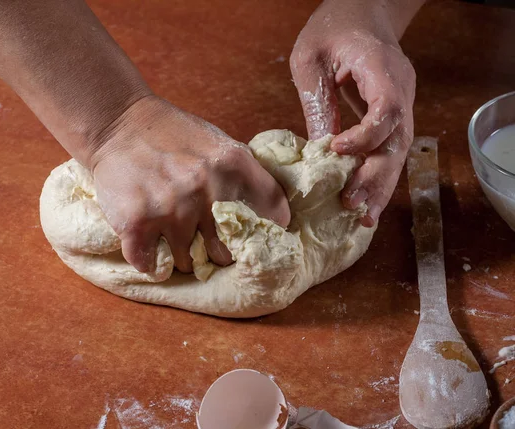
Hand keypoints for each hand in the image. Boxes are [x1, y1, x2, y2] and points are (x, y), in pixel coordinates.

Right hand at [89, 96, 290, 272]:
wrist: (117, 123)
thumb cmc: (171, 134)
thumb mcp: (217, 144)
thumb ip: (242, 176)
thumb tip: (268, 217)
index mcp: (233, 165)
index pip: (273, 214)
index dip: (268, 233)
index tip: (256, 241)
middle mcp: (206, 188)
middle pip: (226, 253)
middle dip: (215, 253)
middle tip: (203, 245)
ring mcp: (171, 208)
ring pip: (187, 263)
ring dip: (180, 256)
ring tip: (170, 236)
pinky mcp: (137, 223)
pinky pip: (150, 264)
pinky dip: (148, 260)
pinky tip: (146, 243)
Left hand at [290, 0, 418, 226]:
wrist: (363, 13)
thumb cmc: (332, 30)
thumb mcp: (311, 59)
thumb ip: (317, 101)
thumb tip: (319, 151)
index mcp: (382, 68)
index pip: (386, 108)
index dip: (365, 135)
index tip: (337, 150)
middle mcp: (400, 90)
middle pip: (397, 140)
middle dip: (376, 176)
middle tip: (352, 205)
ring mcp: (401, 104)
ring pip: (398, 152)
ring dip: (381, 187)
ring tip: (363, 218)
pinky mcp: (393, 117)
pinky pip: (389, 151)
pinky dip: (379, 178)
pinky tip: (368, 204)